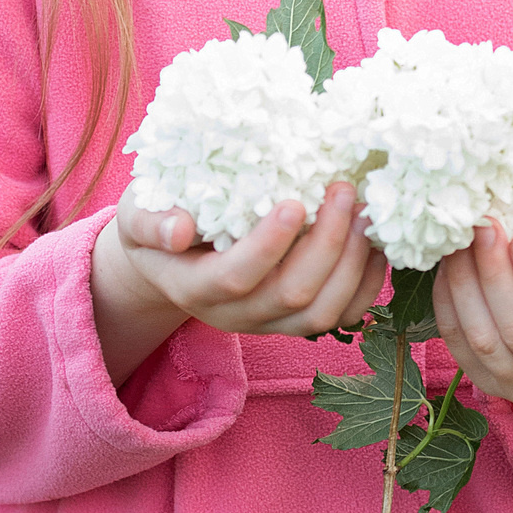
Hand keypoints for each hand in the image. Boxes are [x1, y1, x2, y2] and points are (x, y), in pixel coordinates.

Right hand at [92, 181, 387, 386]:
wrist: (167, 258)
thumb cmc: (155, 221)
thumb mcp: (135, 213)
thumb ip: (148, 221)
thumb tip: (177, 228)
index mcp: (193, 287)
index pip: (236, 277)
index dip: (269, 245)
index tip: (296, 201)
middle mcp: (235, 315)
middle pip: (292, 295)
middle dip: (327, 243)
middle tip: (343, 190)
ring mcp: (269, 322)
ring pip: (323, 313)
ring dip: (353, 264)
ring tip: (366, 212)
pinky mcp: (296, 320)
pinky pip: (343, 316)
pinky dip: (367, 282)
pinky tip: (376, 241)